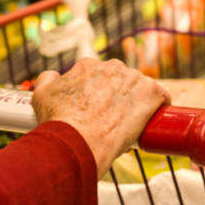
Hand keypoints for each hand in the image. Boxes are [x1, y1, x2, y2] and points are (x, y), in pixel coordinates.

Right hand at [32, 58, 170, 178]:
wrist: (79, 139)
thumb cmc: (59, 120)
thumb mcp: (41, 94)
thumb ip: (47, 79)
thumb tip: (54, 76)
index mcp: (89, 65)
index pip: (97, 77)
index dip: (96, 94)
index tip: (95, 109)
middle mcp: (113, 67)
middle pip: (120, 80)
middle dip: (117, 96)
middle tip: (110, 119)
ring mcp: (134, 79)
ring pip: (140, 89)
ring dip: (136, 102)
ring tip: (128, 124)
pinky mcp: (152, 93)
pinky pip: (162, 97)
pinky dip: (159, 107)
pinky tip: (154, 120)